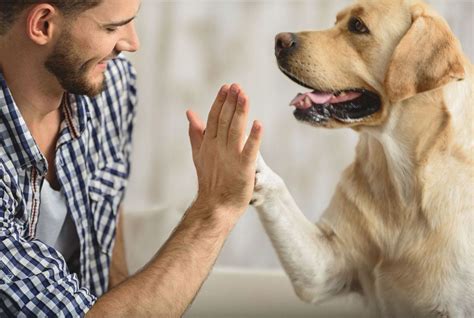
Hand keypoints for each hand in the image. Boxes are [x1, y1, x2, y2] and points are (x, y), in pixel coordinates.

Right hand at [186, 84, 262, 216]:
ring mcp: (231, 157)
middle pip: (225, 120)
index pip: (214, 117)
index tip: (227, 87)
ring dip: (240, 112)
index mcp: (209, 143)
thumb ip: (196, 133)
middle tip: (237, 86)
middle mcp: (218, 147)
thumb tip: (190, 113)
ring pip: (235, 130)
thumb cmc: (210, 180)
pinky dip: (253, 137)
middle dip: (231, 102)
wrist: (215, 205)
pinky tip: (258, 124)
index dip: (221, 102)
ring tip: (245, 96)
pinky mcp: (244, 168)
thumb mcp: (199, 153)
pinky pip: (249, 150)